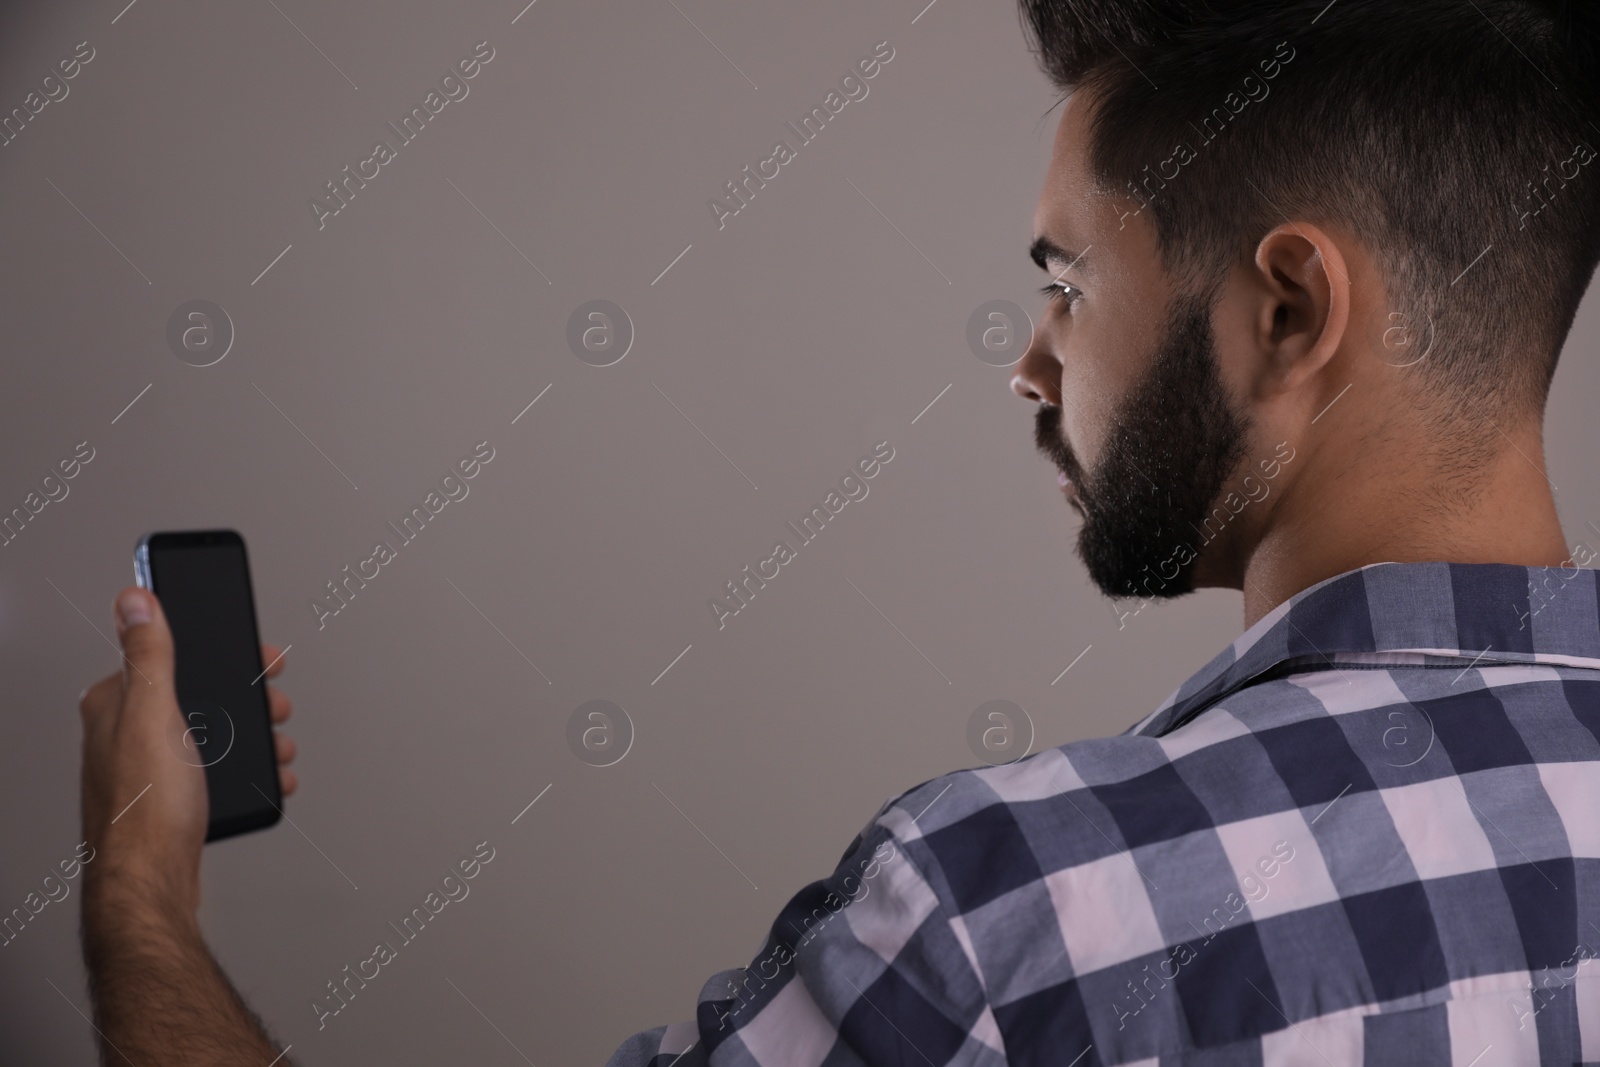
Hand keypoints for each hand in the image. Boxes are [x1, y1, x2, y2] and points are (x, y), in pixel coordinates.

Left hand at [78, 586, 297, 916]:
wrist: (150, 884)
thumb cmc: (145, 809)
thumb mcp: (153, 714)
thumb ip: (148, 653)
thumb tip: (135, 598)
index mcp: (117, 701)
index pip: (170, 652)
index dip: (217, 648)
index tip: (255, 651)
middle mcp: (126, 731)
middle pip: (200, 691)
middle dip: (246, 696)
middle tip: (275, 701)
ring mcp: (149, 765)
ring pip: (214, 732)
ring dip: (254, 734)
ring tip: (276, 744)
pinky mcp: (171, 796)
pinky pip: (218, 768)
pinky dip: (248, 768)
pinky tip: (266, 775)